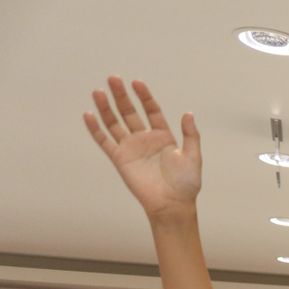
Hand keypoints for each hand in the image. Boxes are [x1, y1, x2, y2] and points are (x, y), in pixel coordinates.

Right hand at [83, 78, 201, 218]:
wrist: (172, 204)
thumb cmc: (186, 184)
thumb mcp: (193, 156)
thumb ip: (191, 135)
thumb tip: (188, 113)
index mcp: (163, 137)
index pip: (152, 111)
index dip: (144, 97)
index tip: (137, 83)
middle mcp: (145, 139)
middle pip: (130, 112)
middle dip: (122, 96)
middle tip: (113, 79)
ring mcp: (131, 148)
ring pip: (115, 123)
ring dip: (106, 108)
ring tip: (99, 91)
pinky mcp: (120, 159)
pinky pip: (105, 141)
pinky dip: (96, 129)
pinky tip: (89, 114)